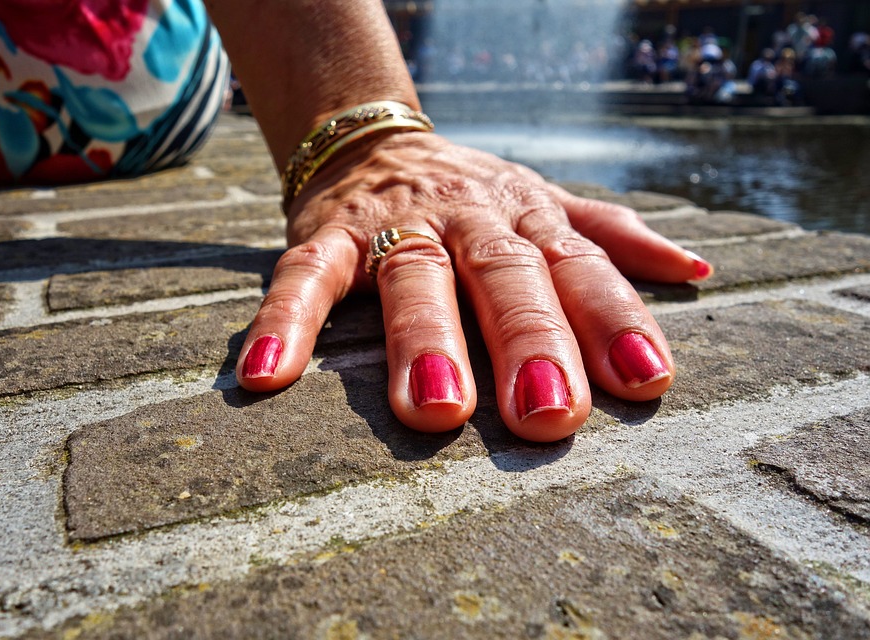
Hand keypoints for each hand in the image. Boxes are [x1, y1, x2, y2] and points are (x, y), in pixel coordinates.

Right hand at [235, 132, 710, 441]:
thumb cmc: (473, 196)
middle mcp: (469, 219)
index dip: (615, 319)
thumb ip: (610, 237)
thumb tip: (694, 269)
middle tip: (548, 417)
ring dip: (425, 339)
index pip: (580, 268)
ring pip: (414, 277)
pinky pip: (304, 276)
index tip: (646, 383)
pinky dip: (285, 318)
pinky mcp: (327, 235)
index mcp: (528, 218)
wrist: (375, 139)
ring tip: (436, 410)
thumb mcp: (546, 204)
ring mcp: (395, 225)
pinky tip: (268, 374)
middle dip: (530, 342)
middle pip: (504, 276)